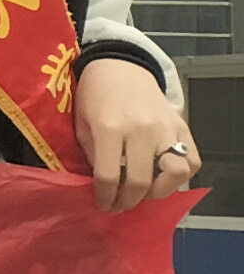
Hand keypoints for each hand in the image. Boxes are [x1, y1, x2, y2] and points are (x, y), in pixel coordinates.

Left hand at [74, 54, 199, 215]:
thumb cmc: (94, 97)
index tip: (102, 205)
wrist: (121, 68)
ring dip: (159, 192)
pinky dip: (181, 177)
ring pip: (175, 174)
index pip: (108, 177)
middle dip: (128, 202)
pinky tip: (163, 177)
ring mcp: (166, 129)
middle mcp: (141, 130)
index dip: (104, 198)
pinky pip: (193, 161)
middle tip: (120, 205)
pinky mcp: (182, 127)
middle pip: (141, 182)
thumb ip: (92, 156)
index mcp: (109, 129)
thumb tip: (103, 187)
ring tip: (144, 192)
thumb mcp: (81, 125)